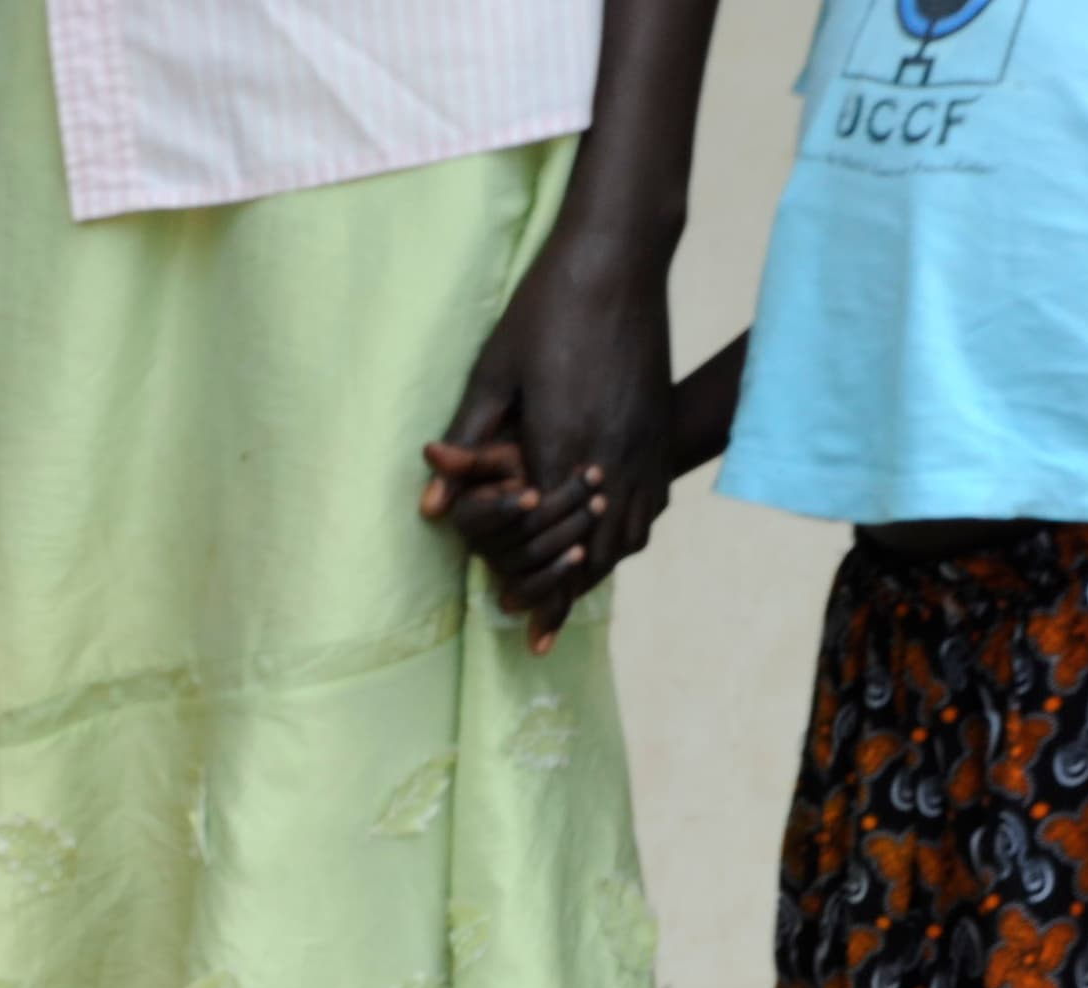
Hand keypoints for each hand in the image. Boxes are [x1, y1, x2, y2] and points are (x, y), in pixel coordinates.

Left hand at [423, 229, 677, 648]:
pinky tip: (613, 546)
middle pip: (590, 550)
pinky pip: (650, 503)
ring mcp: (643, 444)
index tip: (517, 620)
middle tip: (538, 625)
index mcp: (562, 444)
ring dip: (598, 569)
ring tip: (572, 597)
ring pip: (626, 533)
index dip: (533, 585)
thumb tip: (428, 510)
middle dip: (563, 592)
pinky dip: (629, 534)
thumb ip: (466, 444)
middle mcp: (610, 455)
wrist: (618, 262)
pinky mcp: (659, 430)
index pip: (544, 537)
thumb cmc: (545, 311)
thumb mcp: (493, 373)